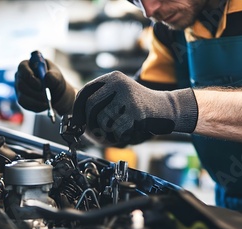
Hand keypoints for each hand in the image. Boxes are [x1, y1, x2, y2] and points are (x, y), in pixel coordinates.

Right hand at [15, 59, 75, 114]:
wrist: (56, 92)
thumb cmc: (54, 80)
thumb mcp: (57, 76)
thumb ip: (53, 76)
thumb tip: (46, 77)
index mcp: (28, 65)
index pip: (22, 67)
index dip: (29, 75)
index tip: (40, 84)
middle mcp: (20, 76)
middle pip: (21, 84)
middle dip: (34, 92)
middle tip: (45, 95)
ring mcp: (19, 89)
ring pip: (22, 96)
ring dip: (35, 101)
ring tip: (46, 102)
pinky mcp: (21, 99)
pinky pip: (25, 104)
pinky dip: (35, 106)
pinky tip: (44, 106)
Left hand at [72, 71, 197, 145]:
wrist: (166, 109)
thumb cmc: (139, 107)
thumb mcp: (118, 97)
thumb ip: (99, 103)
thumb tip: (75, 118)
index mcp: (112, 78)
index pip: (85, 91)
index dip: (77, 108)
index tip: (76, 122)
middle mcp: (118, 83)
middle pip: (91, 105)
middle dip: (89, 123)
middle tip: (92, 133)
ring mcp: (127, 96)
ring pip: (102, 119)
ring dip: (107, 131)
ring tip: (117, 130)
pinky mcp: (136, 111)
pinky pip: (117, 130)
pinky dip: (120, 137)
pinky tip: (128, 132)